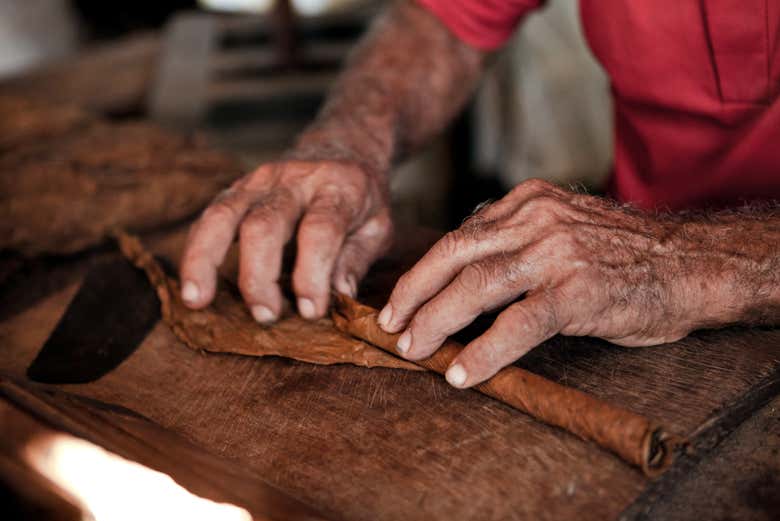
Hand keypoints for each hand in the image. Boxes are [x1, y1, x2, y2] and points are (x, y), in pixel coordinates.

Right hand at [180, 159, 391, 321]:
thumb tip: (339, 297)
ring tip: (197, 299)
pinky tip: (192, 285)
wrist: (342, 147)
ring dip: (206, 259)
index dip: (312, 274)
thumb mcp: (378, 227)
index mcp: (338, 188)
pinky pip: (209, 217)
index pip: (320, 230)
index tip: (310, 311)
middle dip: (260, 275)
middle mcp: (295, 180)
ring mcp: (260, 180)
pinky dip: (196, 250)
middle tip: (266, 316)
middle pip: (265, 224)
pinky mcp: (237, 187)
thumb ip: (356, 260)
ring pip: (223, 214)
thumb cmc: (361, 199)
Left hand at [377, 179, 726, 388]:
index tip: (400, 301)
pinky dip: (484, 351)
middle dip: (413, 294)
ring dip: (435, 321)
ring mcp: (556, 253)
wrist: (691, 263)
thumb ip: (515, 239)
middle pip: (453, 255)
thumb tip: (464, 268)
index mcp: (527, 202)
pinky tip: (463, 373)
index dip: (422, 272)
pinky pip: (517, 324)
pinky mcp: (577, 291)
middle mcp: (535, 219)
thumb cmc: (622, 253)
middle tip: (389, 326)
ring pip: (476, 286)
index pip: (458, 236)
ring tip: (413, 350)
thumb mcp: (562, 227)